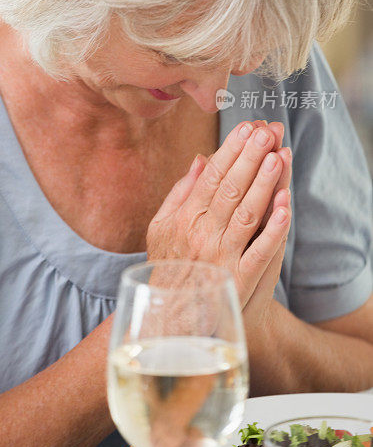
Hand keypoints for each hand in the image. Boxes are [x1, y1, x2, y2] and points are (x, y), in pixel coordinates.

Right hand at [147, 120, 291, 308]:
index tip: (246, 128)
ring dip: (264, 183)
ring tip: (278, 156)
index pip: (211, 177)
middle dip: (250, 157)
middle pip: (231, 188)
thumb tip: (201, 160)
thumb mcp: (161, 226)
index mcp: (184, 217)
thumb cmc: (169, 266)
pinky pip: (260, 251)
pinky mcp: (239, 279)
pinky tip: (286, 205)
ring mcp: (221, 256)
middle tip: (267, 131)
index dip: (230, 151)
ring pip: (247, 213)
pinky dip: (273, 228)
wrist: (172, 317)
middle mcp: (201, 233)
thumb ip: (180, 192)